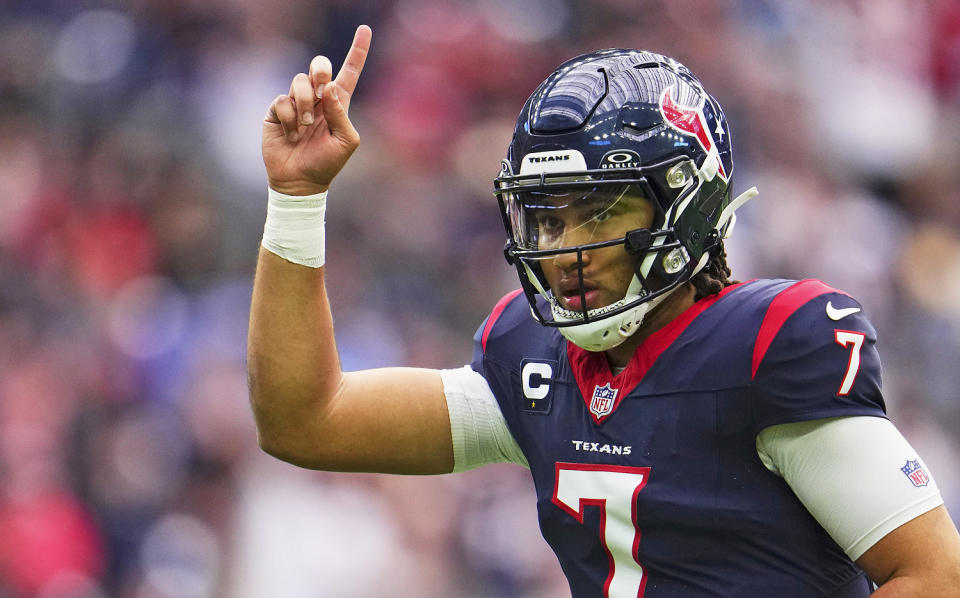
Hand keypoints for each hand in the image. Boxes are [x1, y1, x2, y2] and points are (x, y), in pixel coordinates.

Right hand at [262, 25, 371, 195]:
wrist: (299, 181)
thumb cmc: (326, 163)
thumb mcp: (345, 142)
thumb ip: (341, 114)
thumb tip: (329, 88)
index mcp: (338, 104)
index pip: (350, 72)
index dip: (358, 51)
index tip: (365, 29)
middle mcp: (318, 99)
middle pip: (320, 66)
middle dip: (321, 70)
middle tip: (322, 88)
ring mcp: (296, 103)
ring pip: (300, 82)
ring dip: (305, 104)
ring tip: (305, 127)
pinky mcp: (277, 111)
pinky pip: (283, 100)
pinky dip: (289, 119)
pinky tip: (291, 135)